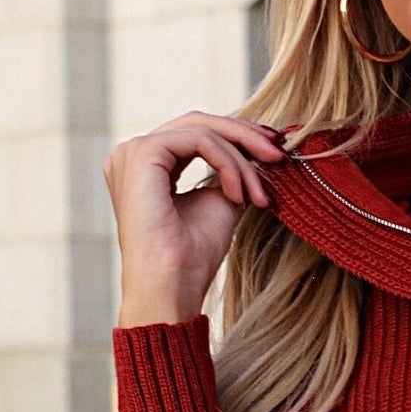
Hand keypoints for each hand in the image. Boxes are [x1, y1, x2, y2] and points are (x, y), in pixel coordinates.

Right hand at [104, 112, 287, 327]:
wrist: (172, 288)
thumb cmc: (191, 258)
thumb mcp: (220, 202)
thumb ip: (230, 172)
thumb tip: (259, 152)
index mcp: (145, 166)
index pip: (195, 133)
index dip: (236, 137)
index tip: (274, 151)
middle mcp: (132, 154)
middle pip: (198, 123)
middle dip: (244, 136)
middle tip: (278, 153)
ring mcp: (132, 152)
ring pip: (202, 130)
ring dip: (241, 157)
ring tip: (260, 191)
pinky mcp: (142, 154)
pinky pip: (200, 141)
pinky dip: (228, 163)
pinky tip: (240, 194)